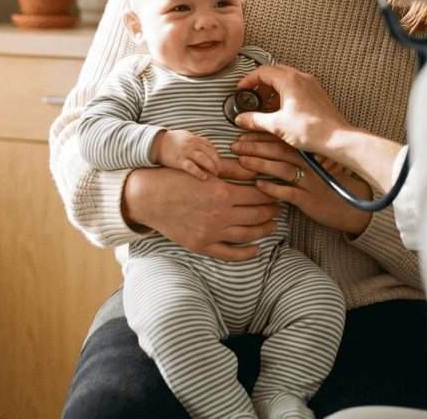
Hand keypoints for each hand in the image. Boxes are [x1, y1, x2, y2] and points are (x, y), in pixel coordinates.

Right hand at [121, 164, 280, 261]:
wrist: (148, 197)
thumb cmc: (174, 179)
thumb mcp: (204, 171)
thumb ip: (230, 173)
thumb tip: (254, 172)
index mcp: (222, 193)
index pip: (258, 195)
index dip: (270, 194)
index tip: (277, 192)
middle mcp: (220, 215)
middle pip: (256, 215)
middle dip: (271, 210)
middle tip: (279, 207)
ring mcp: (211, 233)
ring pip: (248, 234)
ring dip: (264, 229)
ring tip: (273, 224)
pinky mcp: (201, 245)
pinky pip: (230, 254)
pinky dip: (247, 253)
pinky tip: (257, 248)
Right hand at [151, 130, 222, 180]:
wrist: (155, 143)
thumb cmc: (171, 140)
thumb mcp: (185, 136)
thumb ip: (195, 141)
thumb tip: (205, 147)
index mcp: (193, 138)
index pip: (210, 146)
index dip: (216, 154)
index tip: (218, 161)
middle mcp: (191, 144)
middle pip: (209, 153)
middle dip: (216, 162)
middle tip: (219, 169)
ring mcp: (185, 153)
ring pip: (204, 159)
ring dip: (212, 167)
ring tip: (215, 174)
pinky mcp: (179, 161)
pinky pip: (192, 167)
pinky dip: (199, 172)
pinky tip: (204, 177)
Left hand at [232, 132, 372, 235]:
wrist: (350, 206)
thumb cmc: (327, 184)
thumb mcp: (314, 166)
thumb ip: (295, 155)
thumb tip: (268, 148)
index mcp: (308, 153)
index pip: (282, 140)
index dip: (261, 137)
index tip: (243, 135)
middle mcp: (309, 164)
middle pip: (279, 152)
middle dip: (255, 147)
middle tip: (236, 146)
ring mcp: (310, 182)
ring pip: (282, 169)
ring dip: (260, 164)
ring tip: (242, 162)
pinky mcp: (309, 199)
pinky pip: (289, 193)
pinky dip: (273, 188)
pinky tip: (258, 186)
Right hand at [233, 64, 349, 156]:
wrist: (337, 138)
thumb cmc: (311, 130)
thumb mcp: (277, 125)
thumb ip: (256, 120)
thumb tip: (242, 118)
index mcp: (290, 81)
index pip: (263, 72)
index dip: (248, 80)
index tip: (241, 89)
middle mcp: (301, 78)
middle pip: (274, 72)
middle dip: (261, 85)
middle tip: (254, 99)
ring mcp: (311, 84)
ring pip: (286, 79)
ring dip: (274, 90)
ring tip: (267, 108)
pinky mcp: (317, 93)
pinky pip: (297, 86)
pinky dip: (286, 94)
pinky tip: (283, 111)